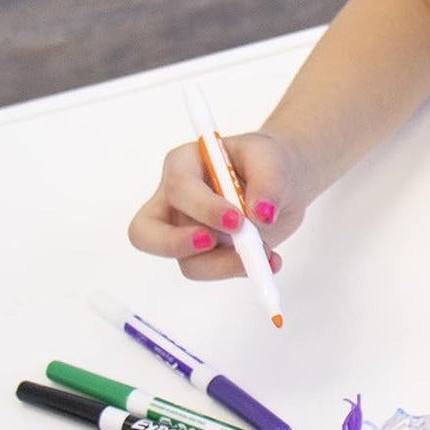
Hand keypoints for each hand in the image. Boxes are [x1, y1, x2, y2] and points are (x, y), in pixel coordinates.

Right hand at [128, 130, 310, 281]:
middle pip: (146, 232)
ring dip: (226, 263)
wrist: (283, 182)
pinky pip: (212, 270)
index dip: (203, 207)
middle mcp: (175, 200)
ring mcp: (186, 231)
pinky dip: (240, 270)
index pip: (179, 188)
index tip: (237, 220)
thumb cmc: (267, 161)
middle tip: (212, 243)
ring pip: (188, 262)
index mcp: (183, 164)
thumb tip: (261, 214)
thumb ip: (268, 182)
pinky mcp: (205, 254)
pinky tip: (271, 259)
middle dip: (175, 244)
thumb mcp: (273, 159)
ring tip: (267, 252)